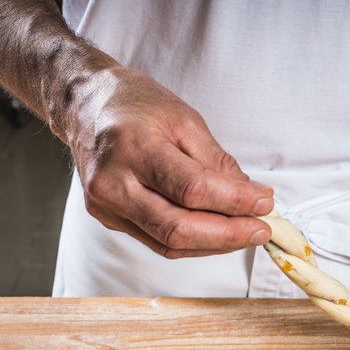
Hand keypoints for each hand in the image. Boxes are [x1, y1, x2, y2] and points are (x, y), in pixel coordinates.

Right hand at [63, 65, 272, 257]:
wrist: (84, 106)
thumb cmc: (132, 105)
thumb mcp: (183, 118)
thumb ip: (216, 161)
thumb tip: (250, 195)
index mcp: (133, 148)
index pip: (192, 189)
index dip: (234, 202)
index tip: (265, 202)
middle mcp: (113, 183)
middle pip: (178, 227)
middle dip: (228, 234)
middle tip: (261, 229)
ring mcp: (107, 207)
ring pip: (169, 243)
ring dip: (214, 244)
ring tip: (246, 233)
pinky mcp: (109, 220)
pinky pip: (157, 242)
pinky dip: (193, 242)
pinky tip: (217, 234)